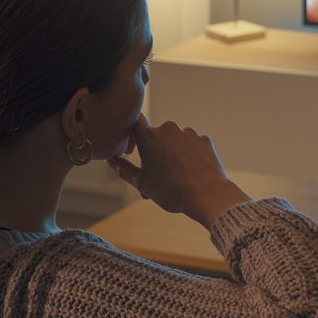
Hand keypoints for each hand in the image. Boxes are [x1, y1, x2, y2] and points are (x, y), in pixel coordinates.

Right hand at [106, 115, 250, 227]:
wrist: (207, 195)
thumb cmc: (171, 191)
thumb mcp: (142, 183)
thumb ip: (123, 169)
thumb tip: (110, 161)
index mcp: (148, 136)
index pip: (135, 122)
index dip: (132, 134)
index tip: (133, 150)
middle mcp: (168, 128)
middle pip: (156, 135)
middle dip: (155, 151)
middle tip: (157, 175)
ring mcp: (188, 132)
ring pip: (175, 140)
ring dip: (173, 153)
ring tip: (176, 177)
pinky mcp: (204, 139)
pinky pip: (192, 144)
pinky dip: (189, 155)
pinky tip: (191, 173)